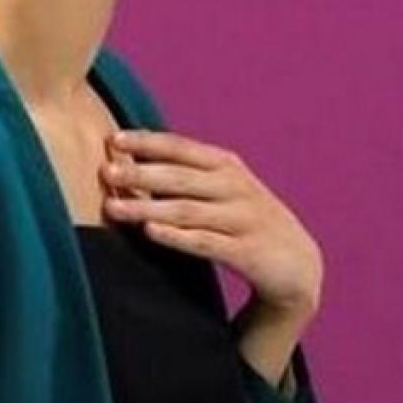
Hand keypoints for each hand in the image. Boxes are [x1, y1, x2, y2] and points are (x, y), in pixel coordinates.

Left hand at [100, 130, 322, 315]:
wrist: (297, 263)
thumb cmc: (246, 221)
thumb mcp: (224, 189)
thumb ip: (187, 176)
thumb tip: (129, 161)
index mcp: (227, 166)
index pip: (182, 148)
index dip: (148, 142)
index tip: (113, 139)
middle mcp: (236, 187)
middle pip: (181, 177)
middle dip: (142, 173)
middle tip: (105, 172)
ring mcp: (243, 219)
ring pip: (188, 210)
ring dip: (148, 207)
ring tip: (113, 208)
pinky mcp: (247, 252)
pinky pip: (206, 243)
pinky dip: (177, 236)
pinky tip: (150, 233)